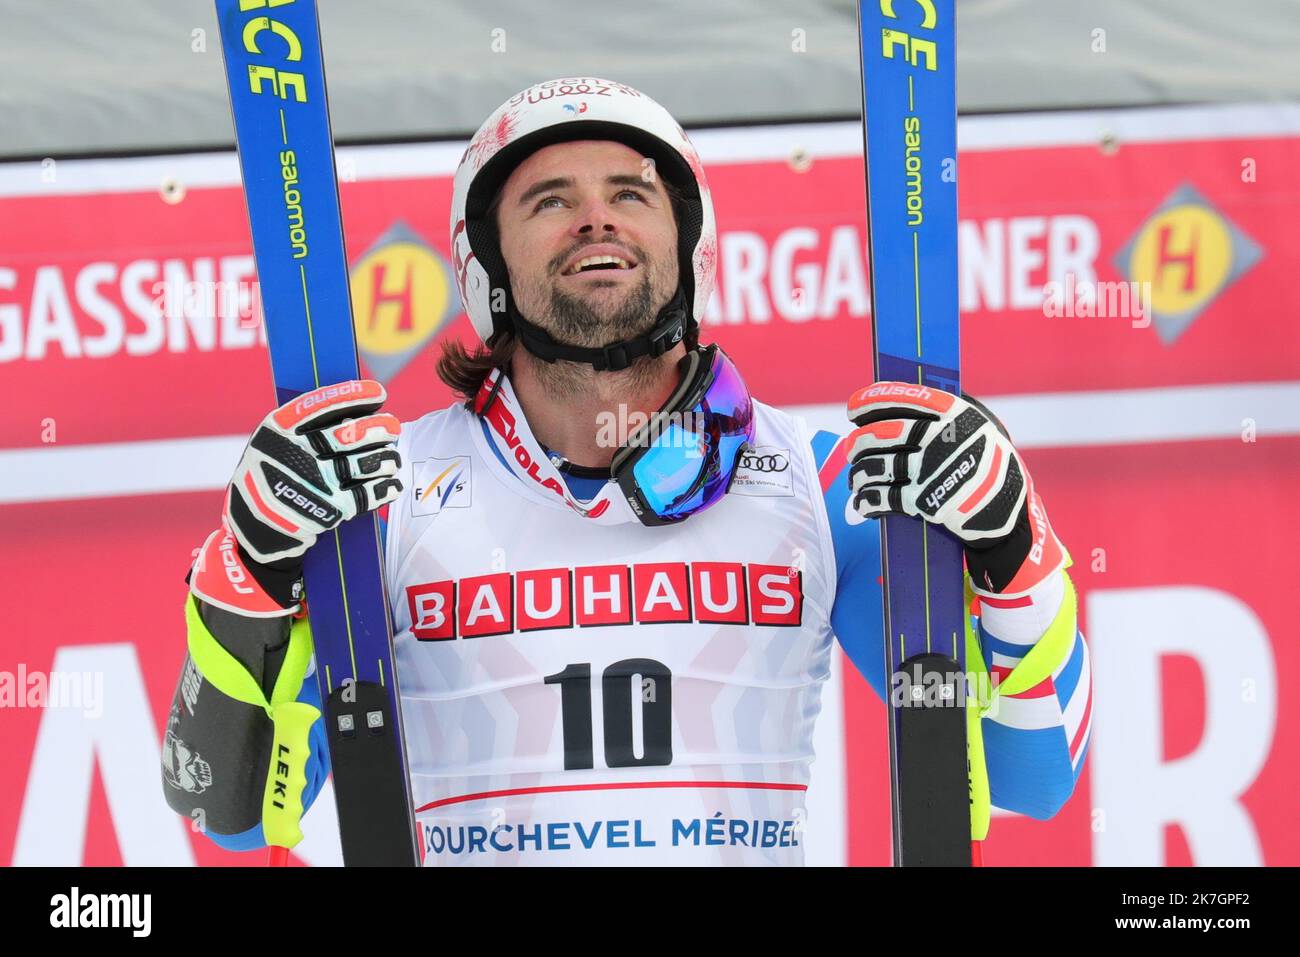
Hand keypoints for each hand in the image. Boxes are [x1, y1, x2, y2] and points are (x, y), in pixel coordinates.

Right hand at [190, 380, 401, 615]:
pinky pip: (367, 495)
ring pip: (363, 463)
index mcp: (279, 429)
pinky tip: (392, 484)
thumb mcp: (274, 441)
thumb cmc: (273, 473)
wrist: (256, 524)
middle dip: (379, 427)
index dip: (355, 396)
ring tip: (392, 458)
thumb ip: (305, 425)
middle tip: (392, 426)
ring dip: (386, 458)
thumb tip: (358, 408)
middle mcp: (296, 453)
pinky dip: (385, 489)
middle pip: (350, 434)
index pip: (322, 404)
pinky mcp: (328, 508)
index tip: (379, 393)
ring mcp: (313, 481)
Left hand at [845, 381, 1065, 594]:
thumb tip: (907, 397)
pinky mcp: (926, 500)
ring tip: (857, 476)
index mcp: (955, 414)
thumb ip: (951, 413)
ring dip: (859, 472)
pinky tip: (864, 502)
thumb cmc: (991, 468)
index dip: (872, 400)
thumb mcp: (983, 428)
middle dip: (859, 441)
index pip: (905, 398)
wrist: (1011, 517)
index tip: (853, 407)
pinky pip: (883, 497)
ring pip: (877, 465)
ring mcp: (932, 469)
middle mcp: (941, 438)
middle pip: (882, 433)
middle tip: (852, 447)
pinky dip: (867, 500)